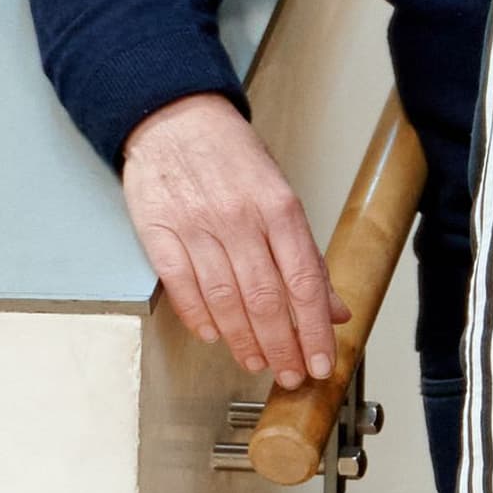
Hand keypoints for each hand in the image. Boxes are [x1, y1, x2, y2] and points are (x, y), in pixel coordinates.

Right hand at [120, 92, 343, 386]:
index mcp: (279, 207)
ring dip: (243, 340)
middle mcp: (239, 219)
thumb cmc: (231, 157)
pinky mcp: (158, 233)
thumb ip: (305, 253)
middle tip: (291, 374)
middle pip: (265, 298)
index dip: (313, 329)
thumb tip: (333, 307)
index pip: (303, 281)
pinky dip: (199, 317)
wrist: (174, 118)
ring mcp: (196, 227)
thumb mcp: (281, 194)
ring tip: (258, 362)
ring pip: (224, 299)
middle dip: (282, 345)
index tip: (320, 361)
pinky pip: (181, 286)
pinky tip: (214, 337)